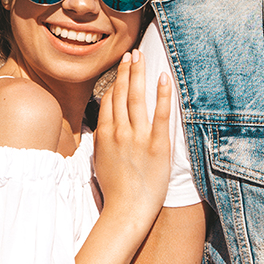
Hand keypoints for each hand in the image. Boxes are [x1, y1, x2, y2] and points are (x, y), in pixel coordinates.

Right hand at [94, 50, 172, 222]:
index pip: (109, 100)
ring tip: (142, 57)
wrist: (126, 211)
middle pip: (122, 94)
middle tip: (131, 52)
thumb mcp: (100, 162)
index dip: (115, 81)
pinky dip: (162, 95)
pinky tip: (164, 78)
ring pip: (137, 98)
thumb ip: (102, 141)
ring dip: (139, 74)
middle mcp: (119, 132)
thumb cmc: (115, 190)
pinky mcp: (157, 146)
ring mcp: (138, 138)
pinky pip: (161, 115)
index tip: (121, 67)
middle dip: (126, 70)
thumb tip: (103, 129)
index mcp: (105, 135)